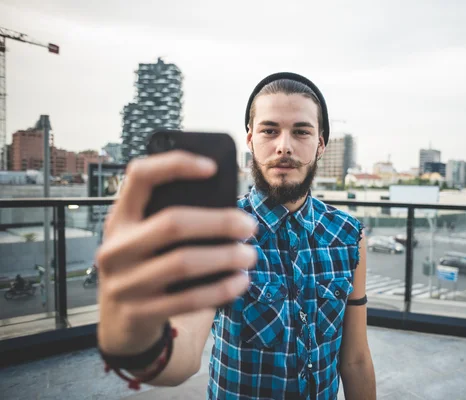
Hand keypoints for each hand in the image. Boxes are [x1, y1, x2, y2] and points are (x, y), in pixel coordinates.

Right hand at [96, 151, 256, 355]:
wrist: (118, 323)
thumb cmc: (146, 267)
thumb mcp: (145, 239)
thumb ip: (171, 220)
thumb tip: (229, 212)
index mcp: (120, 218)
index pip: (140, 176)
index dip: (176, 164)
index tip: (213, 167)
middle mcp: (116, 247)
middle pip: (173, 223)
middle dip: (220, 222)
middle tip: (249, 226)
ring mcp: (124, 283)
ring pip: (184, 262)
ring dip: (227, 257)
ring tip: (250, 255)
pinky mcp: (139, 313)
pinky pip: (189, 299)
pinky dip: (221, 289)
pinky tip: (240, 282)